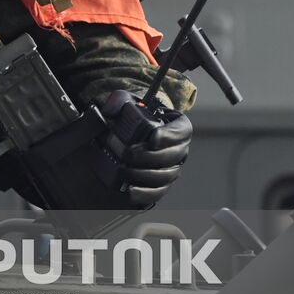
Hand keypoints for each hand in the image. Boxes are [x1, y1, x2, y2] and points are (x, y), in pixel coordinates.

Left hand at [100, 90, 192, 207]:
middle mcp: (179, 148)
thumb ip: (119, 100)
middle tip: (129, 154)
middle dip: (150, 157)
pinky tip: (131, 191)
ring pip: (166, 175)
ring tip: (125, 170)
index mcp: (177, 126)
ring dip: (145, 174)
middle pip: (173, 156)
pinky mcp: (161, 183)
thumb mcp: (127, 101)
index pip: (181, 131)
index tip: (153, 138)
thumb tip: (111, 110)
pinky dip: (145, 193)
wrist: (130, 132)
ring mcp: (172, 167)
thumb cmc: (135, 116)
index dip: (169, 136)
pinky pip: (158, 192)